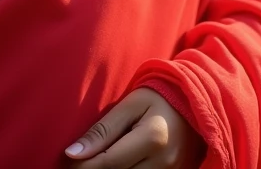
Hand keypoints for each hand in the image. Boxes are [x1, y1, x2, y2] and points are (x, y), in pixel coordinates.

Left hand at [64, 87, 203, 167]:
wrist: (193, 103)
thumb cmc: (157, 97)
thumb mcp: (129, 105)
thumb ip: (102, 130)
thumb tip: (72, 153)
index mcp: (152, 139)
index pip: (108, 163)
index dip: (83, 166)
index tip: (67, 161)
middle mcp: (164, 163)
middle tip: (77, 164)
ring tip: (95, 163)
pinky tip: (113, 166)